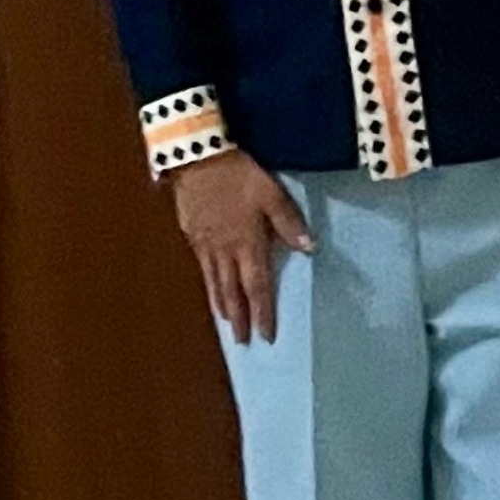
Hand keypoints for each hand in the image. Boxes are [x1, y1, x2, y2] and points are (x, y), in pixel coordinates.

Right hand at [170, 149, 313, 345]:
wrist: (196, 157)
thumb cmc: (237, 174)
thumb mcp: (270, 193)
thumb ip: (289, 222)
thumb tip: (308, 248)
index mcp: (248, 244)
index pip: (258, 287)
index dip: (263, 313)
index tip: (266, 335)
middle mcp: (225, 251)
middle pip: (233, 292)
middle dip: (239, 318)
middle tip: (241, 343)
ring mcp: (205, 244)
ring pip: (214, 283)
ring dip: (221, 306)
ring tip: (226, 323)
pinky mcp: (191, 233)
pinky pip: (201, 267)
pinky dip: (207, 284)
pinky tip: (209, 288)